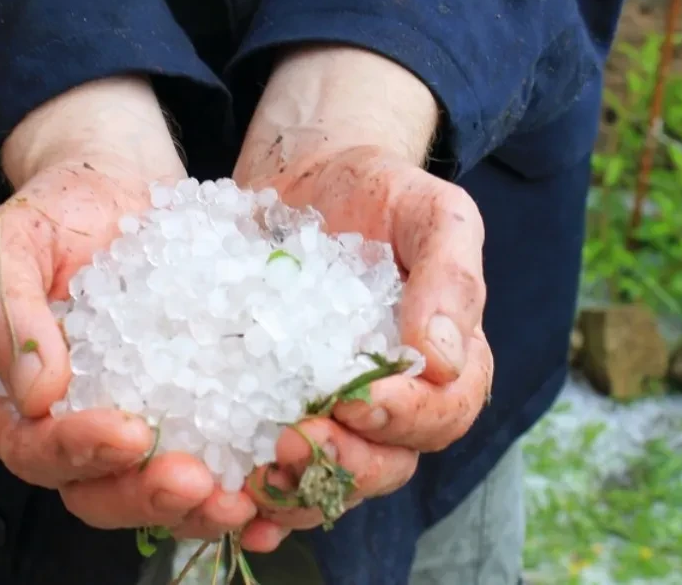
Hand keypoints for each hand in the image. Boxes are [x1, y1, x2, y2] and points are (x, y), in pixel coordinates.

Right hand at [0, 77, 256, 539]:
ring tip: (238, 499)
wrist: (119, 185)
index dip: (76, 451)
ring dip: (192, 506)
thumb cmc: (57, 210)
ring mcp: (127, 423)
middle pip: (92, 490)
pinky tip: (266, 479)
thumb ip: (5, 312)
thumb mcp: (10, 240)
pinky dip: (232, 476)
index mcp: (9, 397)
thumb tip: (34, 393)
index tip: (131, 433)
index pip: (29, 446)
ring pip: (148, 490)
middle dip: (144, 495)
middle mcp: (66, 424)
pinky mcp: (182, 410)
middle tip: (197, 482)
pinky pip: (202, 456)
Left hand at [231, 48, 493, 549]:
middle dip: (344, 461)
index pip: (444, 412)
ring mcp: (338, 416)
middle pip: (388, 463)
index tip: (359, 398)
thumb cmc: (382, 192)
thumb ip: (450, 277)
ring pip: (331, 482)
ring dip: (296, 490)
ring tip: (254, 475)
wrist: (311, 179)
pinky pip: (276, 470)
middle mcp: (396, 403)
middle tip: (294, 438)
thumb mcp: (433, 213)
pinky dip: (257, 498)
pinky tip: (231, 501)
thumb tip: (442, 359)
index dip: (407, 417)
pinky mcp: (279, 412)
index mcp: (447, 364)